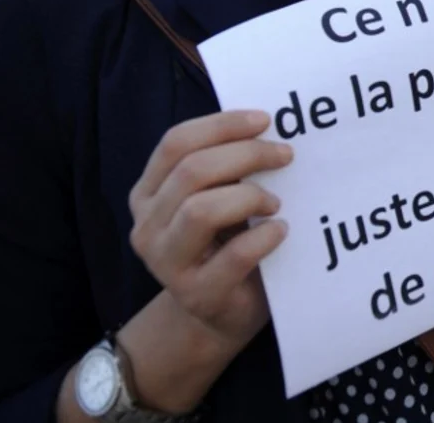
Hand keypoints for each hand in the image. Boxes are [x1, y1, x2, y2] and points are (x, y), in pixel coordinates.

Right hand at [128, 111, 292, 351]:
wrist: (223, 312)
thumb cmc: (227, 243)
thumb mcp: (219, 198)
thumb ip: (227, 167)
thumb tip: (267, 126)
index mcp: (149, 192)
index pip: (176, 143)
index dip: (221, 125)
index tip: (265, 120)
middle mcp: (148, 225)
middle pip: (191, 171)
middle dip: (246, 154)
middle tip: (285, 156)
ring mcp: (166, 262)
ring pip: (200, 210)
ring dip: (249, 197)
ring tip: (275, 203)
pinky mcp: (198, 294)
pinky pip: (233, 256)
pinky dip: (263, 237)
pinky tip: (280, 231)